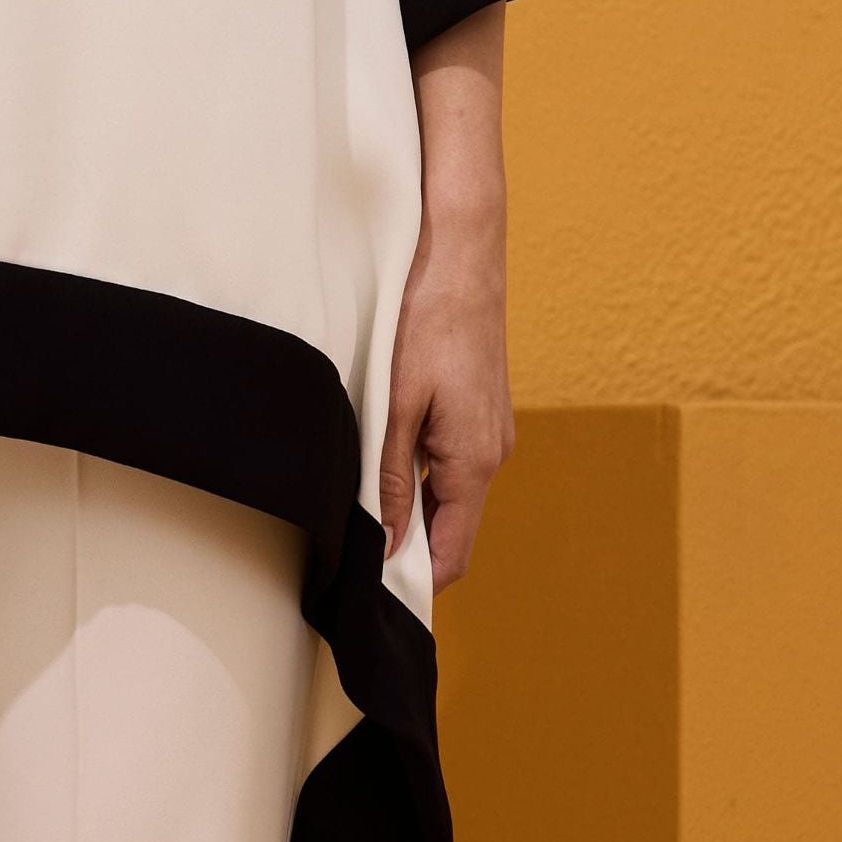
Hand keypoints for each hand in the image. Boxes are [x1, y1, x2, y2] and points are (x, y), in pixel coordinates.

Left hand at [379, 7, 512, 589]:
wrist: (463, 252)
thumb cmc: (430, 319)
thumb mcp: (398, 405)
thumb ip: (391, 480)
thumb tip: (386, 546)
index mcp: (475, 461)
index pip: (452, 555)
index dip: (414, 580)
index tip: (368, 590)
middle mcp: (493, 454)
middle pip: (451, 528)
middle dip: (407, 545)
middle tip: (349, 547)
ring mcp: (493, 431)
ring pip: (450, 495)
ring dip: (411, 506)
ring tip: (359, 499)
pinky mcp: (483, 410)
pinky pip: (453, 463)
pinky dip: (423, 473)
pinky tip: (386, 455)